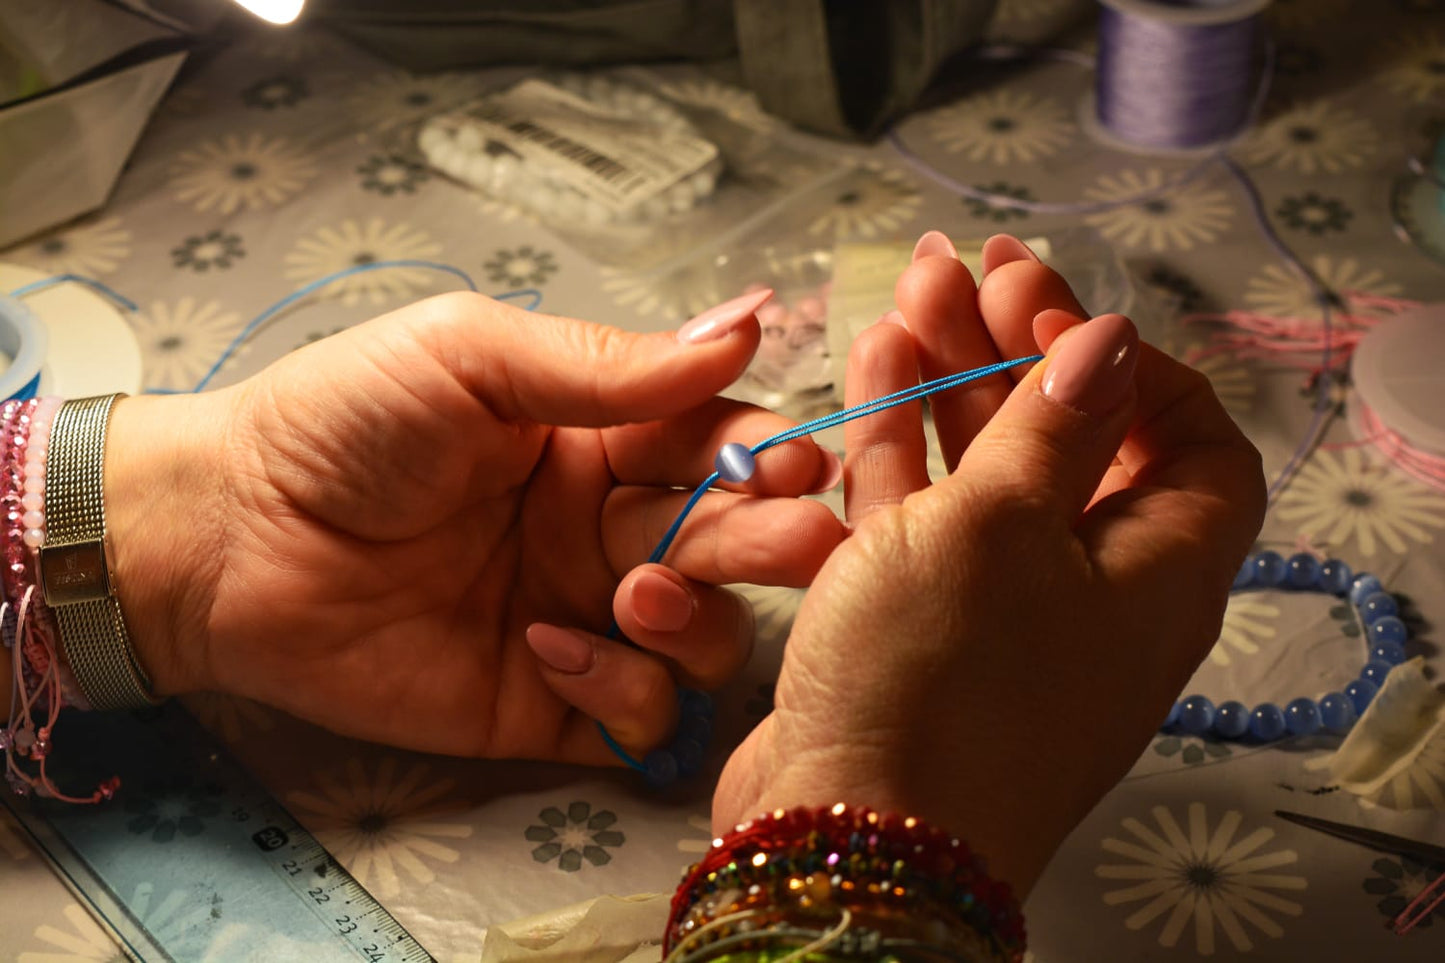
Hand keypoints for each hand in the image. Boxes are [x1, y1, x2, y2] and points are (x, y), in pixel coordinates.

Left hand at [104, 290, 844, 762]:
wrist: (226, 540)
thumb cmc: (340, 425)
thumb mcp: (471, 357)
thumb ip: (607, 363)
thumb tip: (747, 322)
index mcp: (603, 441)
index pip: (724, 446)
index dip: (776, 457)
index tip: (801, 466)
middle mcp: (610, 532)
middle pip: (739, 546)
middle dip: (774, 543)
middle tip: (788, 541)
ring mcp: (586, 621)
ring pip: (710, 640)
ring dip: (699, 621)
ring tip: (634, 595)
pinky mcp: (548, 706)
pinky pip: (640, 719)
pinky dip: (624, 692)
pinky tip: (549, 648)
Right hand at [714, 234, 1264, 894]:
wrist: (846, 836)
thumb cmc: (942, 679)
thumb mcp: (1004, 527)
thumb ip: (1056, 425)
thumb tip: (1111, 342)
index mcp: (1156, 573)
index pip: (1194, 446)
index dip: (1137, 369)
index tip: (1057, 313)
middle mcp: (1087, 589)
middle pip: (1075, 443)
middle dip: (1023, 346)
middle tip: (970, 267)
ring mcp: (995, 609)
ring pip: (986, 471)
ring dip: (953, 379)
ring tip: (912, 286)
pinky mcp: (915, 625)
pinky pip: (921, 516)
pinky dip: (901, 443)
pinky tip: (876, 363)